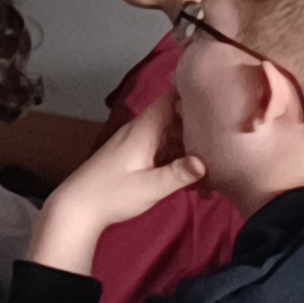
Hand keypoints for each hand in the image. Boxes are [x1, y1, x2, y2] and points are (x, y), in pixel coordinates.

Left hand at [29, 99, 207, 274]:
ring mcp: (135, 145)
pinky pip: (161, 152)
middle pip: (173, 120)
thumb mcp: (150, 187)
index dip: (191, 96)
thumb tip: (204, 161)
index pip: (168, 101)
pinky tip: (195, 183)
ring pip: (169, 138)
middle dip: (198, 129)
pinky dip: (178, 162)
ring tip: (216, 170)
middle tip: (226, 144)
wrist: (77, 206)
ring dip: (190, 150)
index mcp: (142, 131)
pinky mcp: (134, 158)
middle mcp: (138, 132)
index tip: (217, 100)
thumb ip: (178, 174)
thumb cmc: (112, 194)